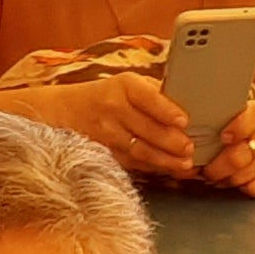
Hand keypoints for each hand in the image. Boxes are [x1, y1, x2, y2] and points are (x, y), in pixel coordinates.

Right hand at [58, 72, 203, 178]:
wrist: (65, 111)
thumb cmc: (106, 95)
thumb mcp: (127, 83)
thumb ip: (155, 92)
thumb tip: (189, 103)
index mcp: (125, 85)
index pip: (149, 98)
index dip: (167, 111)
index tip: (184, 121)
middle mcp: (114, 108)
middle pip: (147, 128)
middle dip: (171, 141)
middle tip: (190, 149)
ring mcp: (107, 133)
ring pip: (139, 149)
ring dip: (164, 159)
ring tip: (184, 165)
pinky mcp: (104, 153)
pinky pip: (131, 163)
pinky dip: (151, 168)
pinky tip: (167, 170)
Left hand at [209, 98, 254, 197]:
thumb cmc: (250, 126)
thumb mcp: (239, 114)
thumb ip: (217, 120)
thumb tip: (185, 135)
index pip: (251, 117)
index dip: (236, 127)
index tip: (222, 136)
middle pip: (240, 156)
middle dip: (216, 167)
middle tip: (206, 170)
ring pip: (244, 175)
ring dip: (225, 179)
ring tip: (216, 176)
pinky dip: (240, 187)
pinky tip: (235, 180)